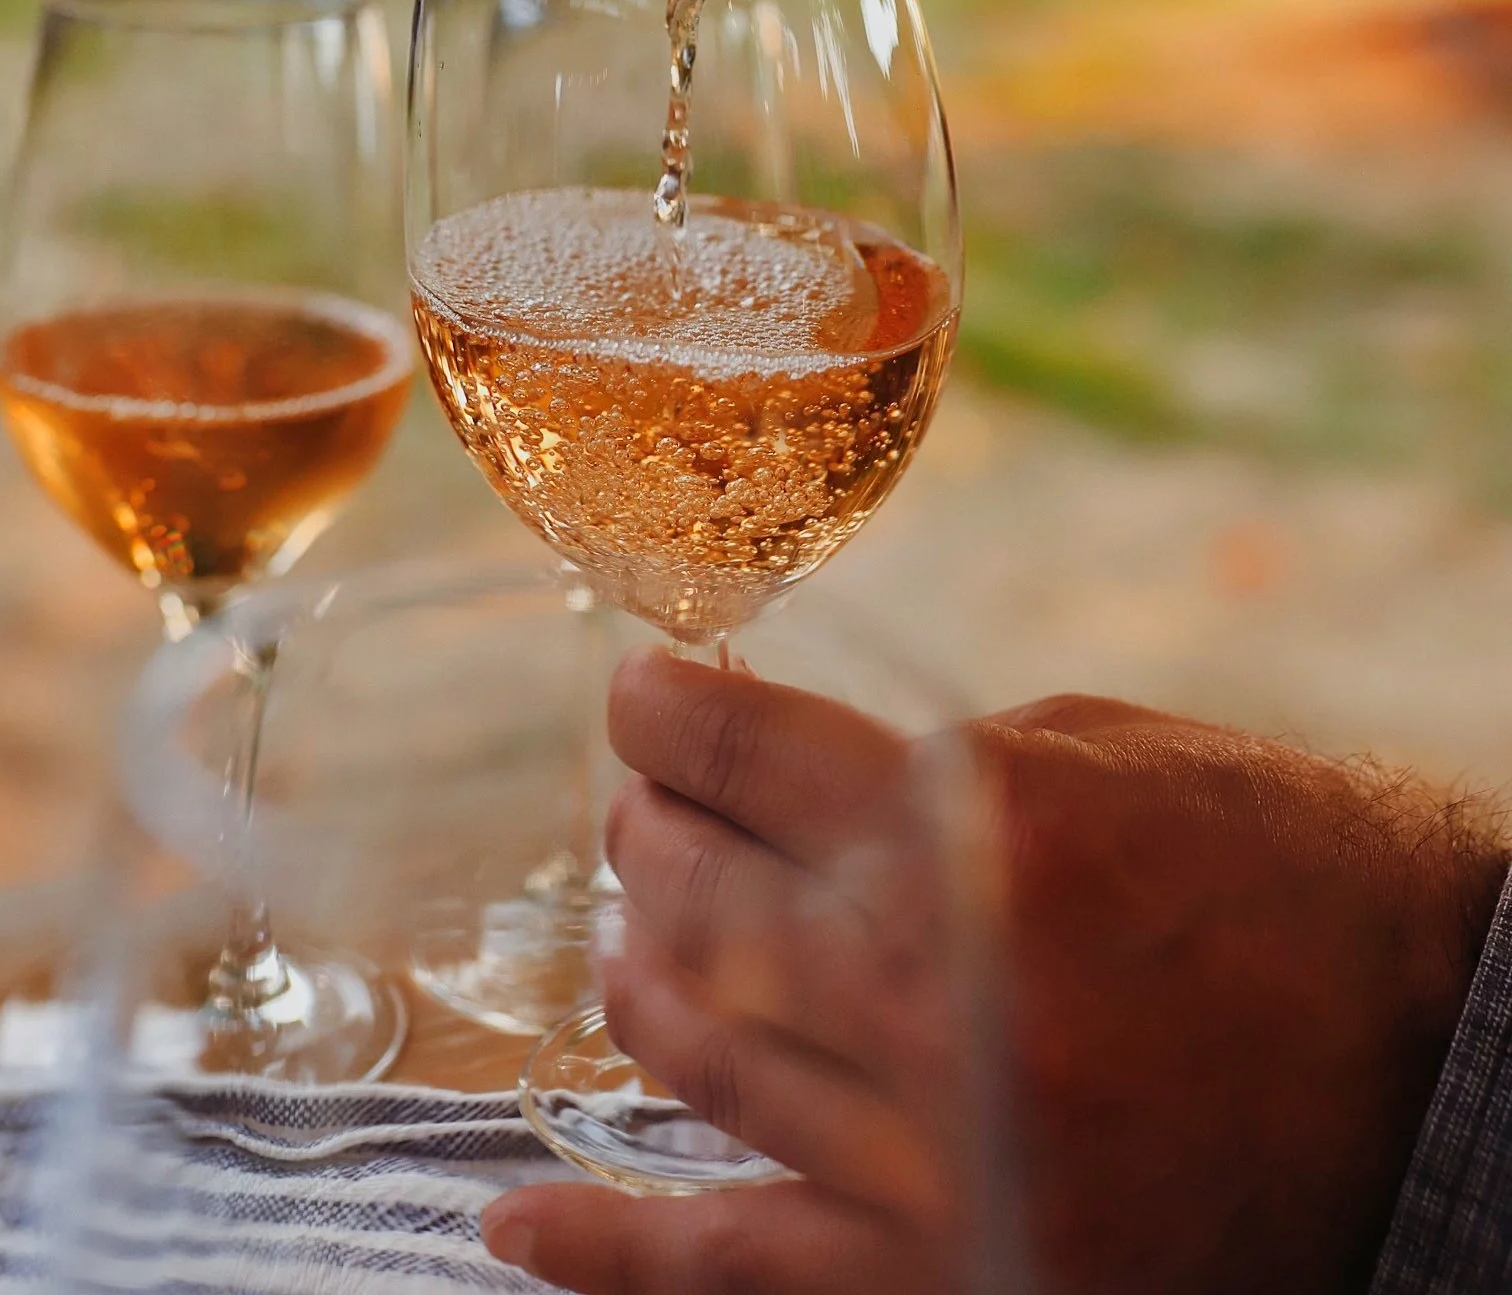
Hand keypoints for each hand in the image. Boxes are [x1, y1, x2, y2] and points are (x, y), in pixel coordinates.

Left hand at [482, 655, 1508, 1294]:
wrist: (1444, 1068)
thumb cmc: (1293, 871)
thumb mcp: (1120, 752)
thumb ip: (940, 758)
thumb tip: (786, 763)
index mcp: (974, 826)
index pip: (734, 747)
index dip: (661, 710)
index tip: (643, 699)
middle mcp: (930, 985)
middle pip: (692, 892)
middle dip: (650, 831)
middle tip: (655, 810)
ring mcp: (929, 1150)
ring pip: (690, 1050)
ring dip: (638, 972)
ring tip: (640, 933)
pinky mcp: (949, 1278)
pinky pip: (729, 1272)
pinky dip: (605, 1246)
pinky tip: (516, 1215)